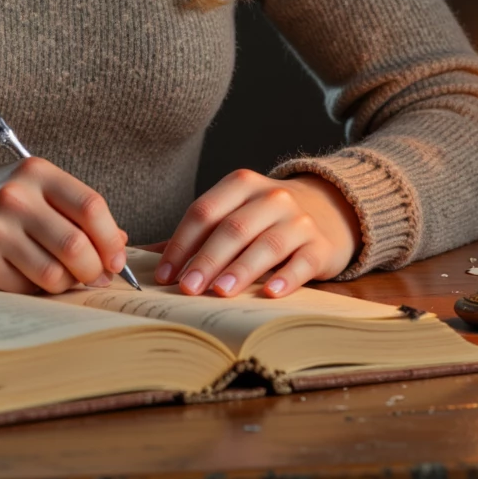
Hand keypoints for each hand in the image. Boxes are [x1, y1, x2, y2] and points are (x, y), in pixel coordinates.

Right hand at [0, 158, 128, 294]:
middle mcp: (16, 197)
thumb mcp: (34, 190)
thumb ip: (76, 211)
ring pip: (55, 275)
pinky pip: (26, 290)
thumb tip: (121, 245)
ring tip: (59, 278)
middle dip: (93, 270)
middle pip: (77, 246)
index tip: (116, 258)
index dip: (112, 239)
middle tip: (93, 277)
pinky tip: (26, 277)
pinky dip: (35, 291)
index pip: (92, 207)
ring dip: (66, 285)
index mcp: (36, 172)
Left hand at [153, 170, 361, 298]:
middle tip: (188, 288)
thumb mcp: (234, 213)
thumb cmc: (266, 218)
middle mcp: (270, 197)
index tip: (165, 274)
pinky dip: (286, 278)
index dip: (181, 243)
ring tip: (221, 292)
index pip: (203, 212)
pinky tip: (270, 293)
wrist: (329, 209)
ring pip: (266, 244)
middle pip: (232, 228)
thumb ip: (198, 234)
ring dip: (241, 269)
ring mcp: (298, 220)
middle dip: (207, 259)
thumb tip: (149, 258)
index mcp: (240, 185)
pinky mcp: (320, 245)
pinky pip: (302, 262)